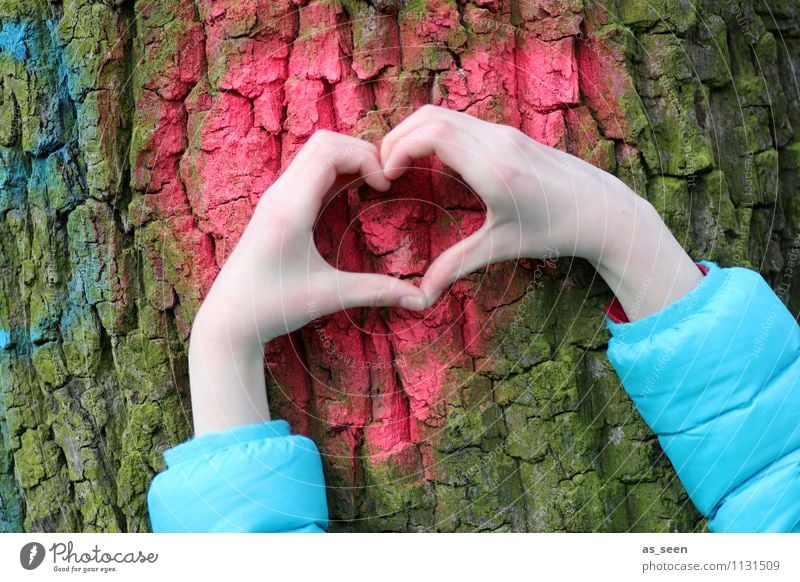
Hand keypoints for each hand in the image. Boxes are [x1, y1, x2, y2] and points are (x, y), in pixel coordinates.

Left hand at [188, 130, 426, 435]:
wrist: (229, 317)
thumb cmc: (273, 307)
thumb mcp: (328, 297)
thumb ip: (376, 292)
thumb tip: (420, 299)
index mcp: (291, 210)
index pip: (329, 151)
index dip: (366, 157)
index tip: (385, 185)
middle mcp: (279, 195)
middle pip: (323, 141)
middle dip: (360, 151)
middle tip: (383, 180)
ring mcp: (274, 197)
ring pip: (313, 151)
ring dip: (347, 158)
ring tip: (372, 184)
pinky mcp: (274, 205)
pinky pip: (307, 169)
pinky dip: (334, 169)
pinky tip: (351, 193)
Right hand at [380, 105, 701, 318]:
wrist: (603, 210)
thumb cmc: (554, 230)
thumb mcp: (501, 247)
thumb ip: (456, 265)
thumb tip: (421, 296)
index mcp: (493, 168)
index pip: (431, 134)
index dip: (398, 147)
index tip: (385, 174)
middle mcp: (497, 142)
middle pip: (431, 116)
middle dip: (398, 137)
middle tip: (382, 167)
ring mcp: (505, 133)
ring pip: (446, 114)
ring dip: (416, 132)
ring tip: (400, 163)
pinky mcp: (510, 134)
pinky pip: (461, 121)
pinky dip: (435, 132)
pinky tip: (430, 161)